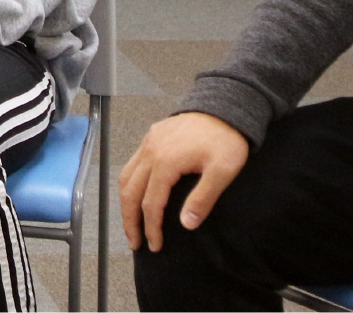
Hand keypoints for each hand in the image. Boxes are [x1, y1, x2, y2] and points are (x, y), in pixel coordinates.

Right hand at [119, 111, 248, 252]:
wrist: (225, 106)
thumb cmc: (226, 140)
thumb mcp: (223, 171)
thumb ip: (203, 198)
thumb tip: (186, 224)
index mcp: (165, 162)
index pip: (151, 203)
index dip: (151, 227)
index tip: (155, 246)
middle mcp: (150, 152)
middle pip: (130, 192)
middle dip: (130, 220)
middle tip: (135, 243)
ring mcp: (148, 143)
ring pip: (126, 177)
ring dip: (126, 202)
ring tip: (132, 222)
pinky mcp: (151, 137)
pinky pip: (132, 164)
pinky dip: (130, 183)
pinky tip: (138, 193)